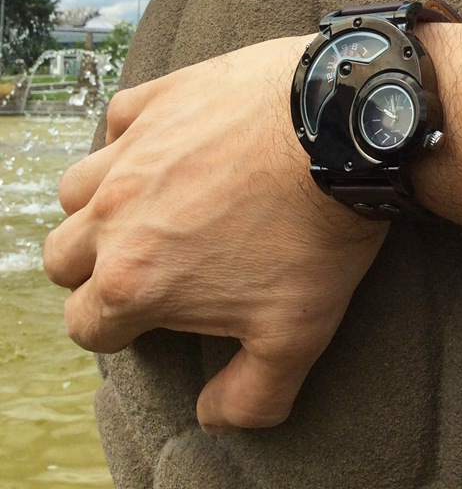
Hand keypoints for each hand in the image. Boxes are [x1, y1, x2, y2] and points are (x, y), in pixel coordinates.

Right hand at [43, 37, 387, 431]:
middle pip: (65, 256)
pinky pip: (119, 119)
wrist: (345, 132)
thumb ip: (251, 395)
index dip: (116, 328)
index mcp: (136, 280)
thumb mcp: (298, 334)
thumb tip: (214, 416)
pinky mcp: (163, 96)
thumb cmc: (320, 231)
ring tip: (150, 206)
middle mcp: (117, 212)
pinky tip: (170, 144)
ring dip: (100, 206)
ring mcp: (135, 148)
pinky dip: (132, 136)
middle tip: (151, 263)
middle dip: (96, 270)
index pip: (87, 323)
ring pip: (76, 189)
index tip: (151, 315)